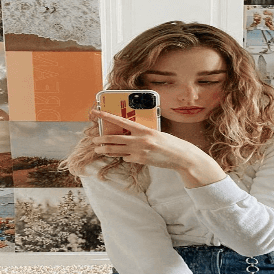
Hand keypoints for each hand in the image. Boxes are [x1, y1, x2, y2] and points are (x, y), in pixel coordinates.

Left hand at [91, 110, 226, 187]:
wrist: (179, 156)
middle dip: (100, 140)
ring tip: (98, 149)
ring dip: (104, 150)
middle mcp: (139, 140)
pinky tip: (128, 155)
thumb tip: (126, 135)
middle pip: (112, 139)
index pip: (119, 120)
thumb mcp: (154, 133)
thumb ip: (140, 133)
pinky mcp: (140, 161)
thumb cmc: (168, 143)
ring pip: (115, 150)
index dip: (105, 116)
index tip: (95, 113)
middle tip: (94, 140)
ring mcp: (138, 151)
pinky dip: (125, 156)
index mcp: (143, 129)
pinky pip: (126, 158)